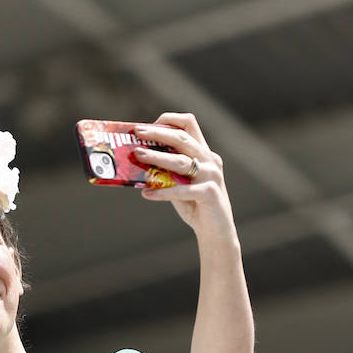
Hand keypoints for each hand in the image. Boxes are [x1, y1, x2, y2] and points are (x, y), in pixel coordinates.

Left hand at [132, 113, 235, 241]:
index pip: (189, 125)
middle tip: (137, 133)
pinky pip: (182, 190)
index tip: (148, 125)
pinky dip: (162, 192)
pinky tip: (146, 193)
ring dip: (157, 157)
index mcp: (203, 153)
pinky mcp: (210, 193)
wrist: (216, 231)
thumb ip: (165, 171)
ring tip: (138, 155)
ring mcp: (212, 175)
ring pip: (181, 161)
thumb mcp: (179, 183)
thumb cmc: (194, 205)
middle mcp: (209, 160)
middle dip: (158, 134)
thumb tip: (137, 161)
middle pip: (182, 139)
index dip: (169, 120)